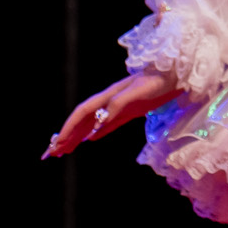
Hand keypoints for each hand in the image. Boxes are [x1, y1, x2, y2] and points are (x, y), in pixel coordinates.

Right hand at [46, 70, 177, 159]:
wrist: (177, 74)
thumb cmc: (158, 81)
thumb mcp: (137, 93)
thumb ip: (116, 107)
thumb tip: (95, 126)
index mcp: (108, 96)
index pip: (82, 114)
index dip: (68, 129)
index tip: (56, 145)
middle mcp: (110, 100)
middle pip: (82, 120)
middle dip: (65, 136)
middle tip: (50, 154)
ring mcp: (119, 106)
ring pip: (91, 123)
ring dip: (77, 136)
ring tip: (64, 150)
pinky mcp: (130, 110)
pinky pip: (106, 124)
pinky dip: (95, 132)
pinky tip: (90, 139)